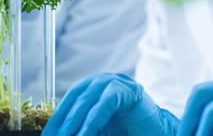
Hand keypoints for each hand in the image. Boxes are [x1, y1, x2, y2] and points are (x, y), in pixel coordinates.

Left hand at [42, 73, 178, 135]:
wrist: (158, 131)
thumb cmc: (126, 131)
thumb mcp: (97, 129)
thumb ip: (81, 128)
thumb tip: (59, 134)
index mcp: (89, 89)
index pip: (66, 103)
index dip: (54, 121)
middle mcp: (99, 81)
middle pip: (74, 100)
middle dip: (62, 123)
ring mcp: (114, 81)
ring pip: (87, 100)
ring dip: (74, 122)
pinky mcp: (127, 89)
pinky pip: (105, 103)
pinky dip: (93, 120)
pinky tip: (85, 134)